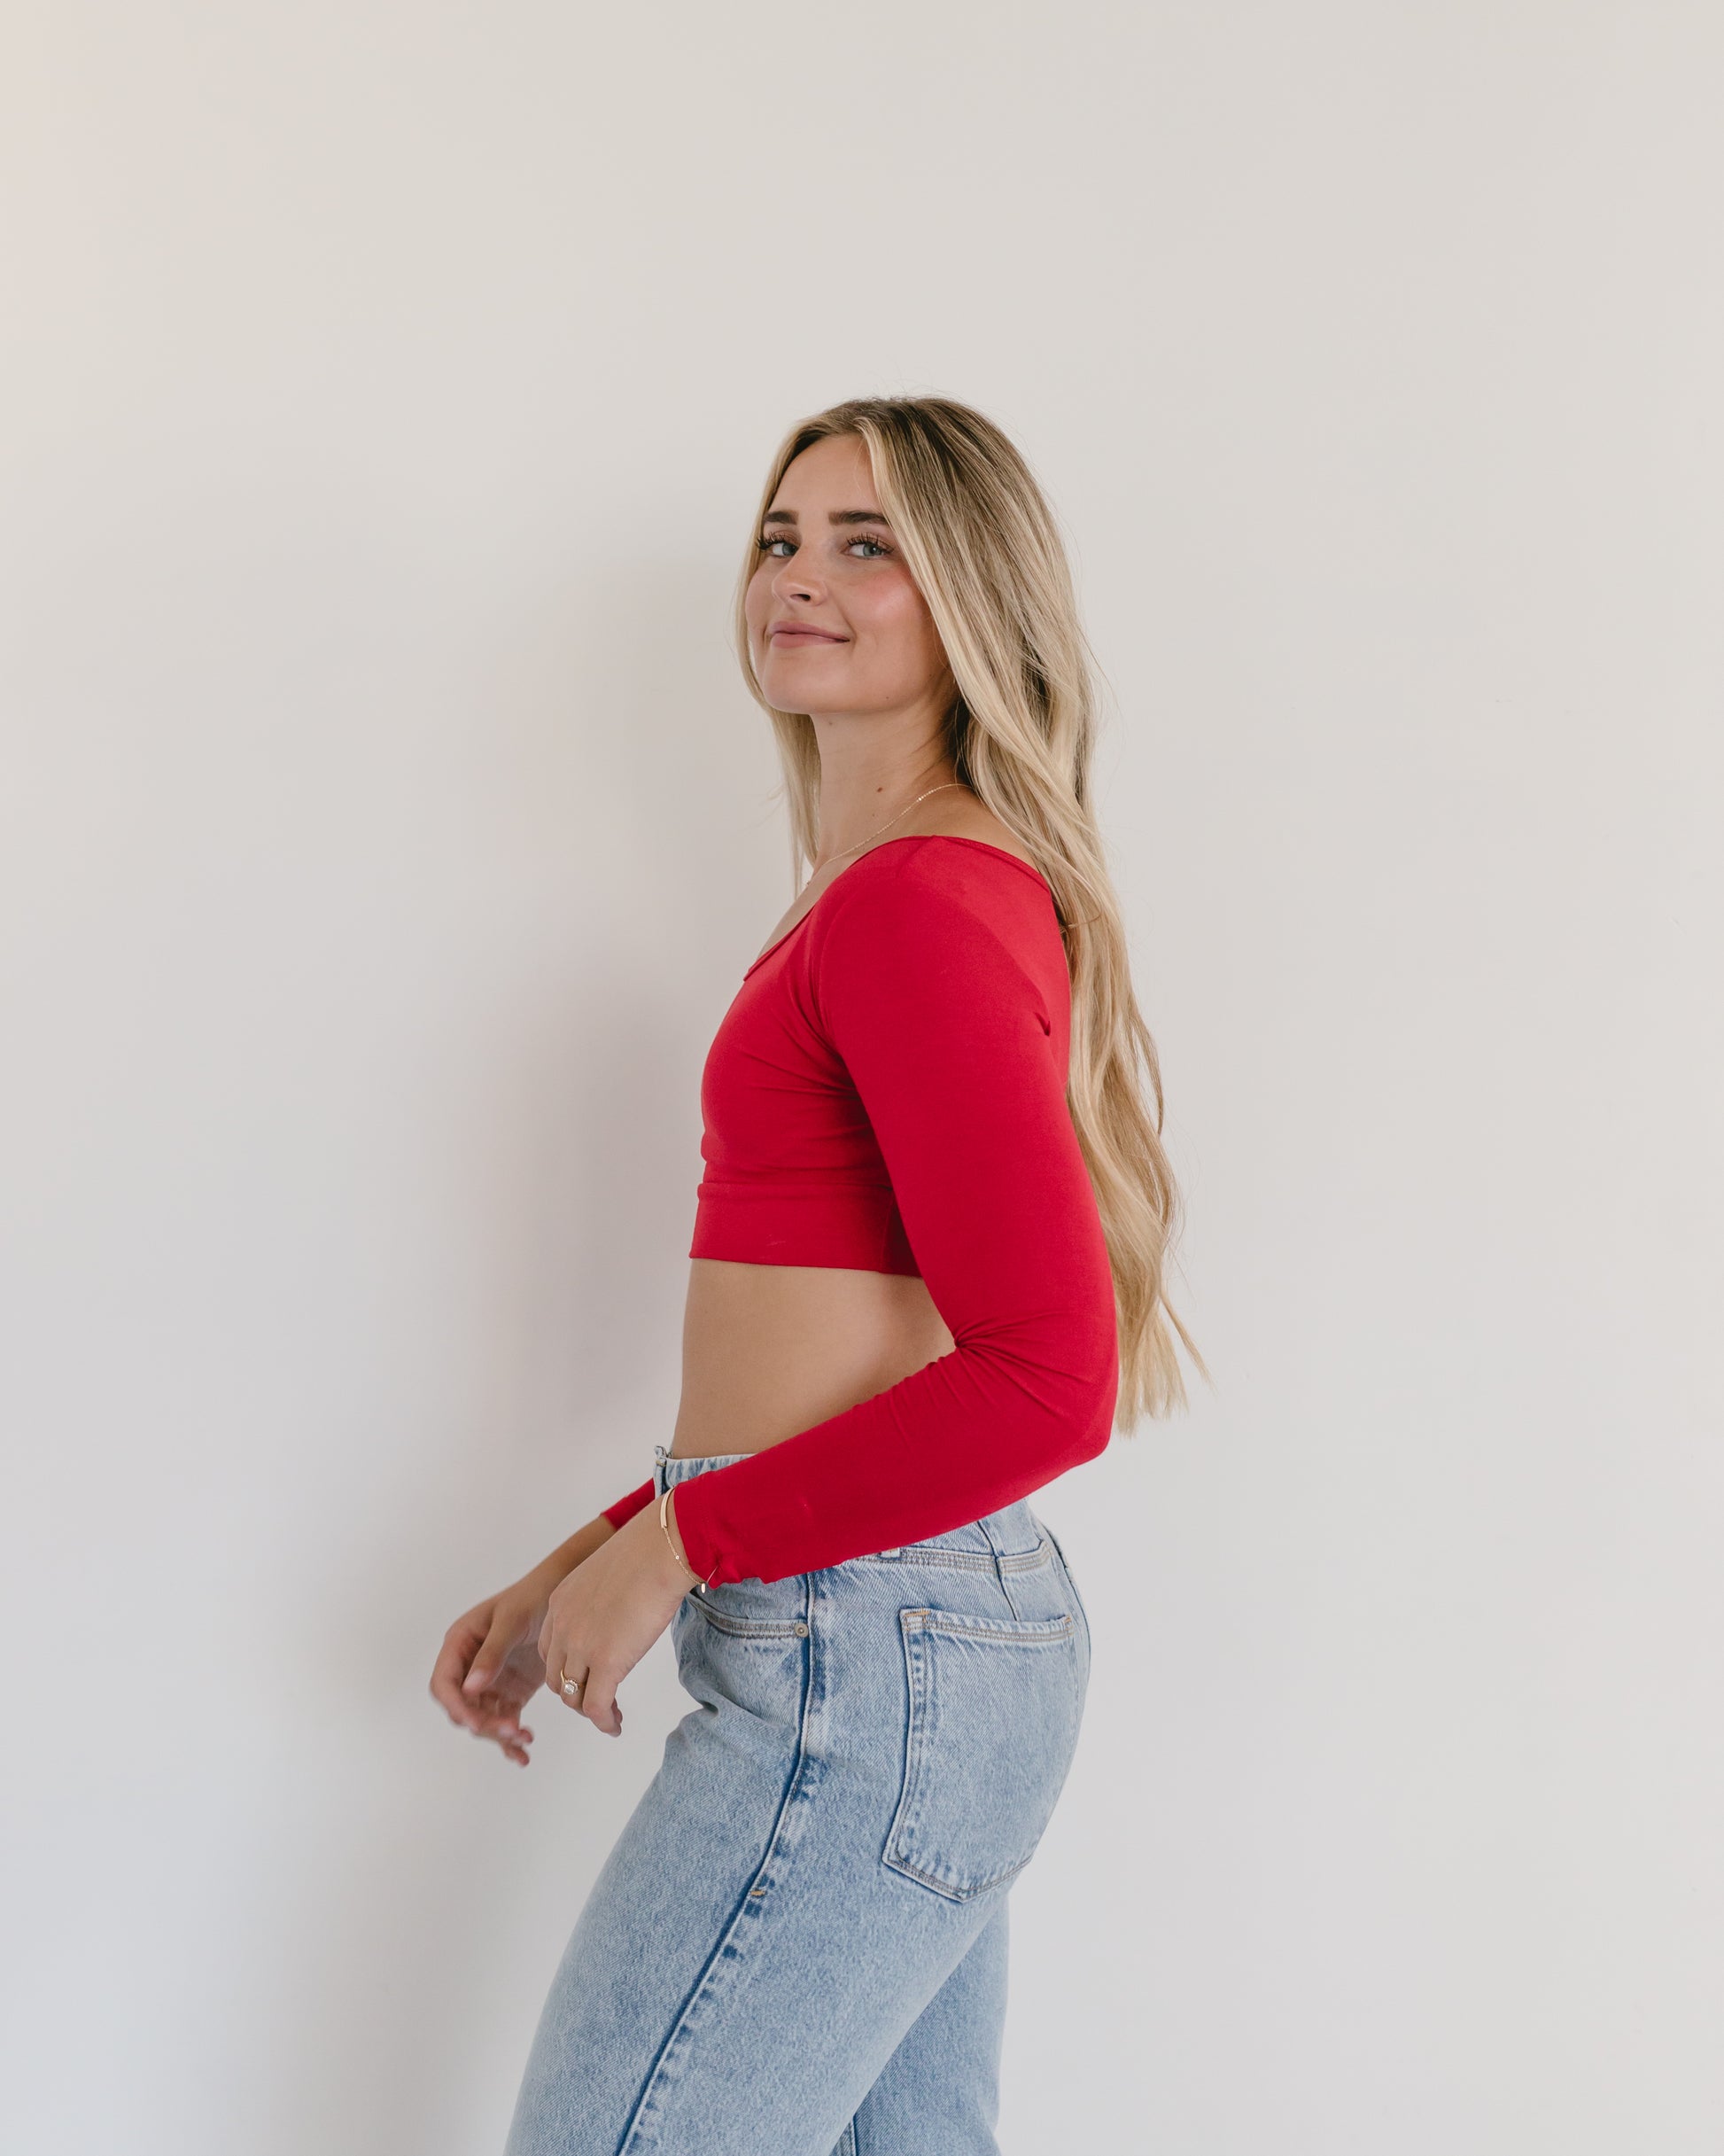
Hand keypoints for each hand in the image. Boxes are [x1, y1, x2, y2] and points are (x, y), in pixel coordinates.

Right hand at [430, 1517, 613, 1764]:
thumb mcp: (511, 1621)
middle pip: (463, 1708)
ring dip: (499, 1735)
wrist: (565, 1592)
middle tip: (511, 1731)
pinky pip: (504, 1721)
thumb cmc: (534, 1597)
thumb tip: (470, 1688)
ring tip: (524, 1738)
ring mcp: (490, 1681)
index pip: (443, 1684)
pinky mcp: (510, 1692)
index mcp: (460, 1644)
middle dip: (483, 1724)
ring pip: (483, 1720)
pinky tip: (524, 1753)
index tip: (477, 1723)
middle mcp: (469, 1665)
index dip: (456, 1706)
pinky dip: (511, 1739)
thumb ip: (491, 1653)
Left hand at [537, 1495, 695, 1736]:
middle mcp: (562, 1625)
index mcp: (560, 1602)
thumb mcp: (608, 1576)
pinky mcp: (605, 1662)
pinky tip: (615, 1726)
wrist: (662, 1549)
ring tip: (609, 1716)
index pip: (550, 1650)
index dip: (567, 1669)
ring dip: (590, 1710)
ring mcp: (580, 1646)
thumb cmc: (648, 1553)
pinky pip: (596, 1706)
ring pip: (572, 1696)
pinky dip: (603, 1722)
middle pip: (555, 1677)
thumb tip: (620, 1614)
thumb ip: (601, 1601)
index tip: (588, 1677)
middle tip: (600, 1700)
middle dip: (575, 1693)